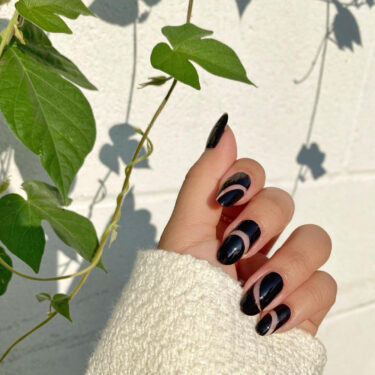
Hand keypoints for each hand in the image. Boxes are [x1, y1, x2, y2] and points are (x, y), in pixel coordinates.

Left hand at [158, 113, 336, 335]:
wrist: (192, 351)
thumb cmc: (180, 290)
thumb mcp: (184, 230)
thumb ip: (204, 178)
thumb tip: (224, 128)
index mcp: (227, 217)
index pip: (252, 174)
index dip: (245, 177)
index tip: (226, 196)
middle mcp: (258, 237)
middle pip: (283, 202)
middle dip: (261, 223)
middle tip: (231, 251)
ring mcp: (283, 267)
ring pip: (315, 239)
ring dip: (284, 267)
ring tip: (249, 295)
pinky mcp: (304, 300)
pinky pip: (326, 284)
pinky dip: (297, 303)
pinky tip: (266, 320)